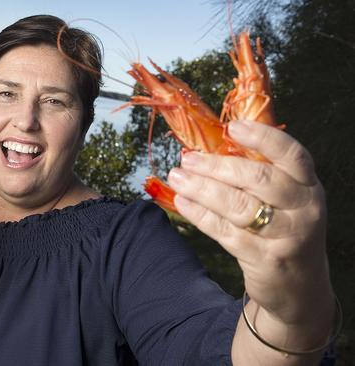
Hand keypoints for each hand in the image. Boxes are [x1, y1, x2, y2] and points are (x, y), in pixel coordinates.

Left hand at [167, 119, 331, 323]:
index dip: (262, 138)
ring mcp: (287, 236)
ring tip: (177, 177)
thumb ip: (260, 172)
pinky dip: (200, 215)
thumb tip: (213, 142)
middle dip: (216, 166)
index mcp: (308, 186)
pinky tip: (183, 202)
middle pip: (258, 179)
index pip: (292, 154)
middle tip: (187, 159)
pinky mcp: (265, 260)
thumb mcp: (287, 200)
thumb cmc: (284, 230)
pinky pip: (226, 232)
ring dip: (202, 189)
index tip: (231, 128)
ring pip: (238, 206)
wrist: (300, 287)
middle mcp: (304, 209)